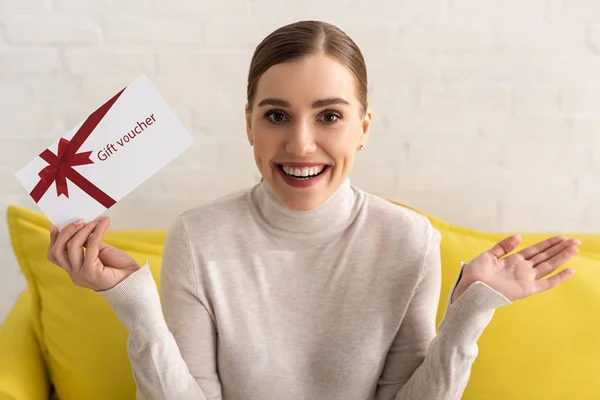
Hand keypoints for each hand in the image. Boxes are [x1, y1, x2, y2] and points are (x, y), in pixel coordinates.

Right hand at [47, 216, 140, 291]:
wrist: (133, 280)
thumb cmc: (119, 267)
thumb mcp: (99, 252)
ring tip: (96, 222)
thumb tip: (81, 226)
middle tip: (80, 220)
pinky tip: (103, 224)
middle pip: (58, 250)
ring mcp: (81, 274)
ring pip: (72, 246)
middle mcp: (74, 274)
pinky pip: (91, 247)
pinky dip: (97, 232)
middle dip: (67, 232)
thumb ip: (87, 243)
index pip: (54, 255)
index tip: (56, 224)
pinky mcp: (91, 272)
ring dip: (84, 230)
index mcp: (73, 269)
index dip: (54, 239)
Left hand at [451, 235, 578, 303]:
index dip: (548, 243)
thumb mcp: (488, 255)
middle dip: (560, 248)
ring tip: (575, 248)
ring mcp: (525, 279)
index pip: (535, 250)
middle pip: (545, 256)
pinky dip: (558, 277)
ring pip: (548, 266)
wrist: (470, 288)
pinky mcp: (526, 289)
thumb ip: (503, 246)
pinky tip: (570, 270)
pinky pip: (546, 283)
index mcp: (513, 260)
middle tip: (575, 241)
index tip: (561, 237)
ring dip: (562, 257)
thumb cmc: (475, 274)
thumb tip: (519, 236)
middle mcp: (522, 269)